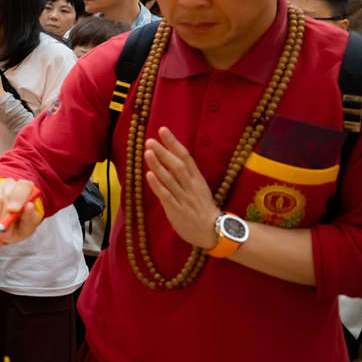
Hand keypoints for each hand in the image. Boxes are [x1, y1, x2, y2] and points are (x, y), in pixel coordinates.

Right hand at [0, 179, 42, 246]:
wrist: (4, 227)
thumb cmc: (19, 225)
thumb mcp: (27, 226)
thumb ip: (29, 218)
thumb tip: (29, 206)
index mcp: (25, 189)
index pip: (24, 186)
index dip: (18, 197)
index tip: (14, 210)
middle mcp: (10, 185)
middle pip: (6, 194)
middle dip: (3, 214)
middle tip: (2, 230)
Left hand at [144, 127, 220, 249]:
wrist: (214, 232)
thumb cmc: (202, 208)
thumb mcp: (198, 188)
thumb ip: (185, 175)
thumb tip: (169, 157)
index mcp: (197, 179)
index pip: (186, 157)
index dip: (174, 143)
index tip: (162, 130)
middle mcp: (191, 186)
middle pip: (178, 166)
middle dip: (164, 152)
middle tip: (150, 140)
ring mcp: (184, 198)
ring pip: (171, 179)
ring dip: (158, 165)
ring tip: (147, 152)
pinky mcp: (177, 211)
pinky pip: (167, 196)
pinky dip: (158, 185)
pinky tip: (149, 175)